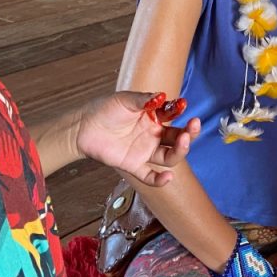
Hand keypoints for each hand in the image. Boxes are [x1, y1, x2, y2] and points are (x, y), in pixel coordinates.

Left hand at [73, 91, 199, 185]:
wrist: (83, 127)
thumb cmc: (105, 109)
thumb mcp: (125, 100)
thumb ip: (143, 100)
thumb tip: (162, 96)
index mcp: (153, 116)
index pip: (173, 115)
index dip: (179, 110)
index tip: (183, 105)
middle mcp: (153, 134)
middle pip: (177, 138)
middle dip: (189, 133)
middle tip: (193, 126)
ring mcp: (145, 151)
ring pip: (169, 156)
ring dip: (180, 151)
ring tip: (183, 142)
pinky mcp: (133, 165)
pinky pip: (149, 176)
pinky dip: (159, 180)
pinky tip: (167, 177)